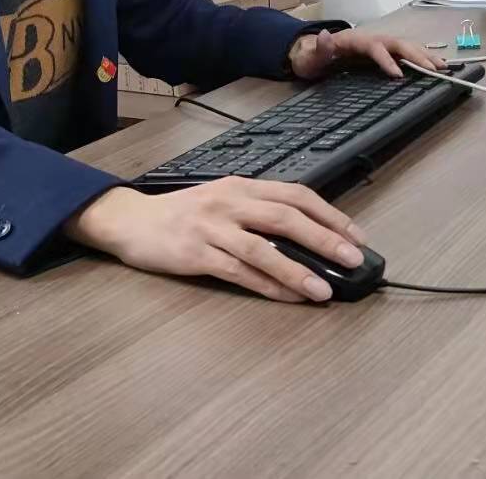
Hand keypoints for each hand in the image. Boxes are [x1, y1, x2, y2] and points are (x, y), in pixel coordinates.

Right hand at [65, 179, 368, 302]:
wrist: (130, 221)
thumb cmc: (182, 215)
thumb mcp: (222, 200)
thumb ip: (257, 212)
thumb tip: (307, 236)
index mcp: (240, 186)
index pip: (295, 194)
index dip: (329, 214)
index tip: (355, 234)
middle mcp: (229, 202)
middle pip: (285, 217)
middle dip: (324, 238)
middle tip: (352, 258)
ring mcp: (211, 228)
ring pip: (263, 249)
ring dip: (298, 270)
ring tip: (325, 290)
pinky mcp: (195, 254)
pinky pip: (238, 272)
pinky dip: (267, 286)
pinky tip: (288, 298)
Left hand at [288, 27, 444, 80]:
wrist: (312, 52)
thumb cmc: (312, 57)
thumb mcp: (311, 56)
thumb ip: (319, 49)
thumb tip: (324, 36)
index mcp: (355, 40)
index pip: (375, 47)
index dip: (387, 59)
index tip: (398, 74)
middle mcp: (371, 39)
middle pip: (397, 43)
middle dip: (416, 55)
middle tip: (434, 69)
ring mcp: (378, 43)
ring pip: (405, 46)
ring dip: (425, 55)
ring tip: (443, 67)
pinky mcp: (383, 51)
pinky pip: (405, 52)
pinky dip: (421, 57)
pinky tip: (435, 65)